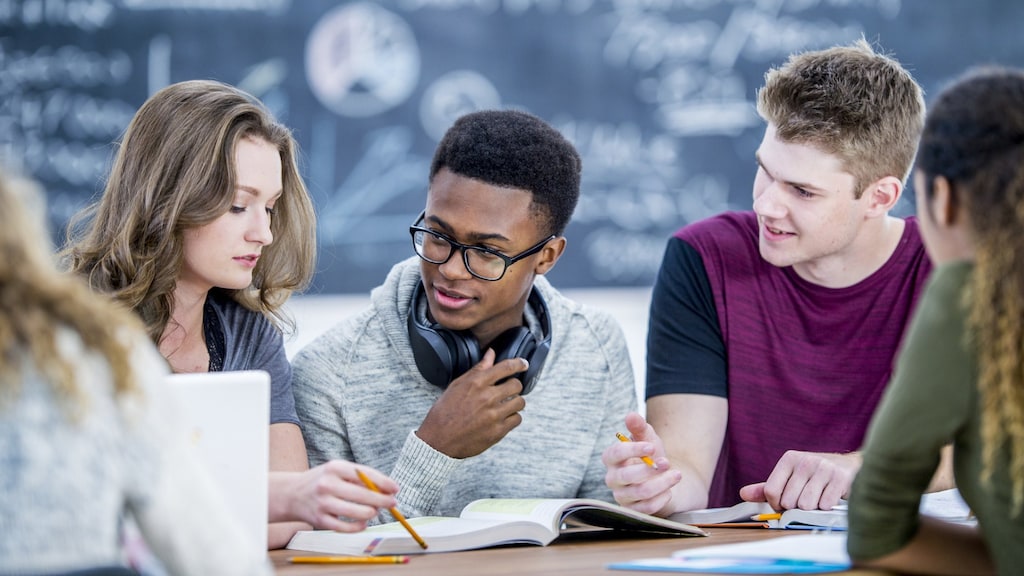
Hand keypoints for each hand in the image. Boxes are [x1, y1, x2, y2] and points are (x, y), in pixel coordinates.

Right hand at [274, 462, 397, 531]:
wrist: (292, 494)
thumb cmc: (322, 481)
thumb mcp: (337, 471)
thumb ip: (359, 477)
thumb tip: (386, 489)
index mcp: (335, 468)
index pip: (365, 474)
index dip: (384, 482)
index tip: (395, 488)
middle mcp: (328, 484)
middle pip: (364, 495)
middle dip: (383, 500)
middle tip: (392, 503)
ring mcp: (323, 503)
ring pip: (358, 513)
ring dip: (372, 513)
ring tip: (375, 511)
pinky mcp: (320, 520)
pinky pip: (346, 527)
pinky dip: (359, 526)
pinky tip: (363, 522)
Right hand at [416, 348, 528, 458]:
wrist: (438, 440)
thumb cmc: (444, 412)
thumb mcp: (457, 385)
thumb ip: (477, 369)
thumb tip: (490, 354)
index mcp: (476, 383)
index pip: (505, 367)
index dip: (518, 363)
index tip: (523, 364)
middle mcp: (487, 397)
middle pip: (516, 385)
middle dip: (514, 386)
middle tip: (508, 390)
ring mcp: (494, 415)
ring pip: (520, 402)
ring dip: (515, 402)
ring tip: (506, 404)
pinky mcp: (498, 431)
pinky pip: (517, 419)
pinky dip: (512, 417)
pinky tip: (503, 417)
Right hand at [602, 412, 681, 516]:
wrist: (661, 478)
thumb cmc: (650, 456)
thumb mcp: (647, 438)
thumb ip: (639, 427)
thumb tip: (631, 416)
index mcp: (612, 458)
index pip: (615, 454)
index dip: (633, 450)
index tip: (652, 447)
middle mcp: (613, 478)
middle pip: (625, 476)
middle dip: (649, 469)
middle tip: (667, 463)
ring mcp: (622, 496)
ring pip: (640, 493)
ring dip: (662, 483)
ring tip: (676, 475)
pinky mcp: (633, 510)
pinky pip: (647, 508)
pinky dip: (661, 498)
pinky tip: (669, 491)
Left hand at [739, 450, 860, 510]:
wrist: (850, 466)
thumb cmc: (815, 476)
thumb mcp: (790, 478)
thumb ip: (767, 488)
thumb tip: (742, 494)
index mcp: (789, 459)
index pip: (771, 491)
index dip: (777, 505)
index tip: (785, 504)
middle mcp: (805, 460)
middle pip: (789, 501)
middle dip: (796, 508)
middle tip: (807, 500)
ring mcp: (824, 468)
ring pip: (806, 505)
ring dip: (812, 509)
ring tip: (819, 498)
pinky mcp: (841, 478)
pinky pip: (824, 505)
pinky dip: (826, 507)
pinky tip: (831, 498)